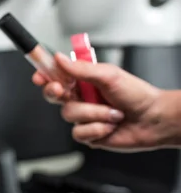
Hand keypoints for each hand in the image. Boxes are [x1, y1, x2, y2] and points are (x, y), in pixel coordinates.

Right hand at [32, 53, 175, 150]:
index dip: (43, 75)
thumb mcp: (108, 75)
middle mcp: (80, 97)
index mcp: (82, 79)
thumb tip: (59, 58)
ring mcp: (83, 116)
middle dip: (56, 92)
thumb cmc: (137, 95)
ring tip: (112, 112)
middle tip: (64, 90)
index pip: (55, 75)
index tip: (39, 75)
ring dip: (93, 113)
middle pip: (52, 94)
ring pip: (68, 114)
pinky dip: (96, 129)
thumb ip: (81, 68)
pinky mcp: (88, 134)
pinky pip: (78, 132)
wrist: (154, 120)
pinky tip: (109, 126)